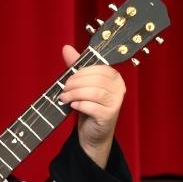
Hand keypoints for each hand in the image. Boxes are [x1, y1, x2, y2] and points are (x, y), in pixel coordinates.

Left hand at [59, 44, 125, 167]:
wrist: (93, 133)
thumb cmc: (89, 106)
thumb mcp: (82, 85)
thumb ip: (76, 66)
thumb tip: (66, 48)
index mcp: (114, 77)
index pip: (98, 68)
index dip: (80, 72)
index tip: (67, 80)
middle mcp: (119, 88)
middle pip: (96, 80)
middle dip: (75, 84)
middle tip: (63, 90)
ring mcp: (116, 102)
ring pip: (94, 92)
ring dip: (75, 94)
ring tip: (64, 98)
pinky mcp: (109, 116)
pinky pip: (93, 107)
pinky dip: (80, 105)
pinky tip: (74, 106)